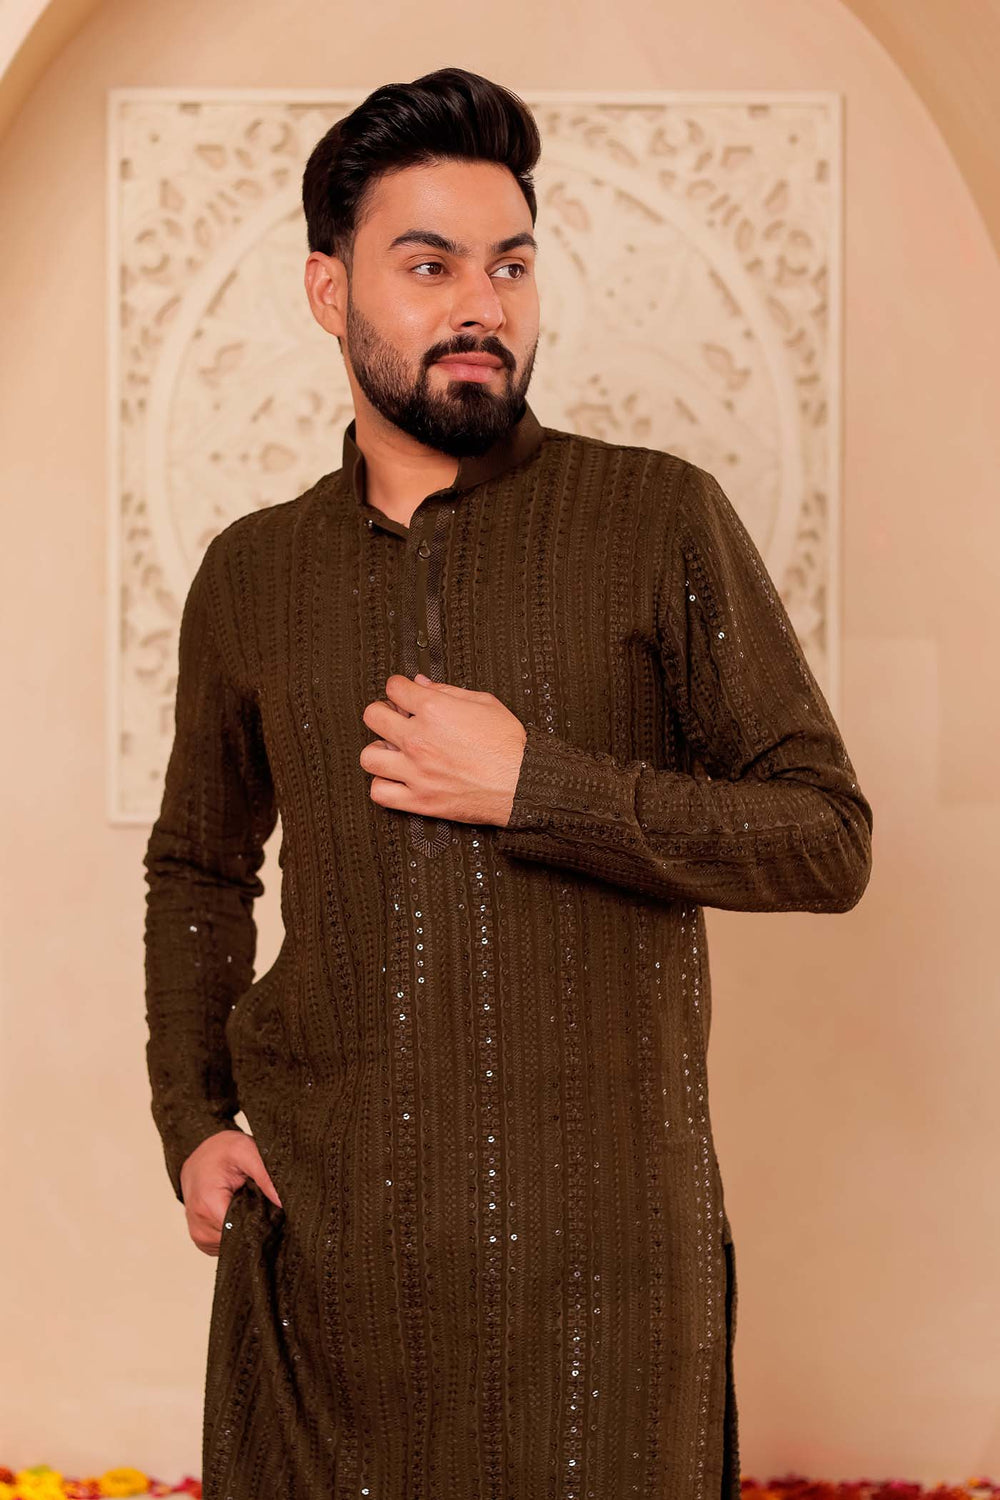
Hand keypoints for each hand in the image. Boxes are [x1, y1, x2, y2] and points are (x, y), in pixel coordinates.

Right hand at [179, 1129, 282, 1255]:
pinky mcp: (203, 1240)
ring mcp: (200, 1236)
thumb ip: (266, 1176)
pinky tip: (239, 1211)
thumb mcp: (246, 1151)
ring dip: (246, 1226)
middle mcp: (200, 1227)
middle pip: (240, 1238)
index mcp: (207, 1206)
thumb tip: (284, 1202)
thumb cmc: (220, 1151)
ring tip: (247, 1202)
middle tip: (260, 1200)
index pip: (243, 1232)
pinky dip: (237, 1229)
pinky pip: (227, 1242)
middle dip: (255, 1223)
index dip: (262, 1221)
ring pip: (235, 1242)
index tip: (270, 1207)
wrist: (201, 1155)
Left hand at [360, 673, 526, 827]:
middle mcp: (419, 739)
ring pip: (369, 756)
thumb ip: (448, 691)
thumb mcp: (484, 703)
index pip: (394, 688)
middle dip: (383, 713)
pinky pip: (380, 793)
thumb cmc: (510, 745)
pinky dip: (384, 786)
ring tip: (393, 752)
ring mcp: (416, 771)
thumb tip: (422, 683)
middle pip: (373, 717)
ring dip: (379, 751)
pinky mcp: (419, 800)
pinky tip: (396, 779)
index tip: (403, 695)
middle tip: (395, 720)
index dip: (399, 688)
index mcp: (434, 710)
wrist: (523, 784)